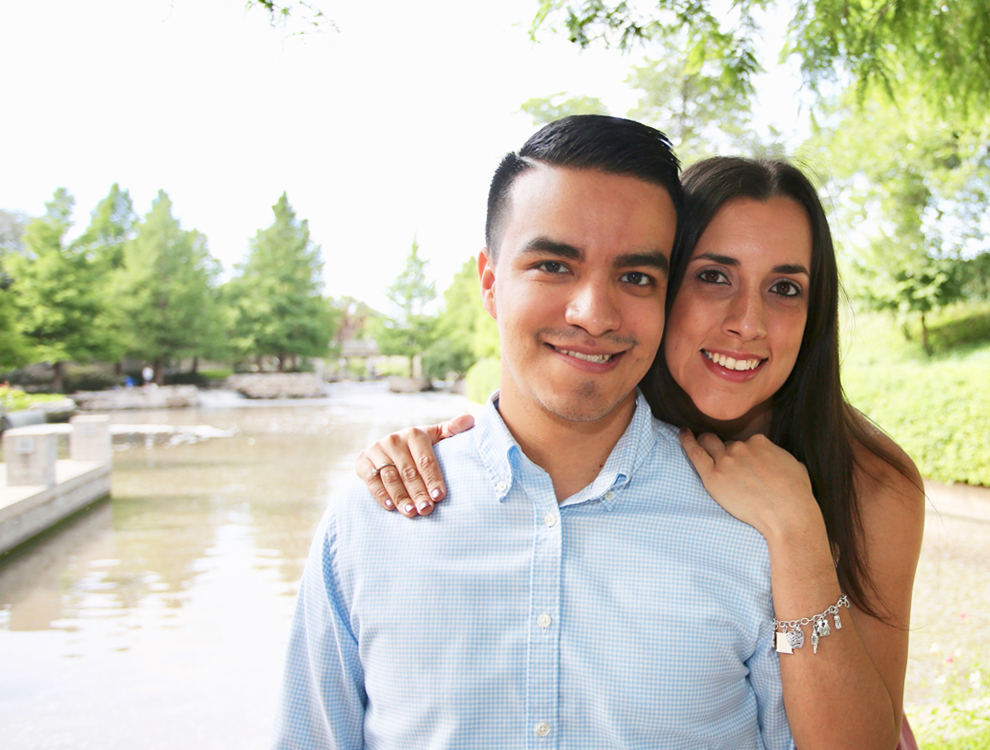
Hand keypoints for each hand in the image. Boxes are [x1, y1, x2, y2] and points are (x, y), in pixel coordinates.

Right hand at [356, 414, 474, 516]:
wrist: (388, 448)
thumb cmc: (419, 447)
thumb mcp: (435, 437)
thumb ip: (452, 430)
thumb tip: (471, 420)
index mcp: (415, 434)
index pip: (425, 460)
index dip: (433, 478)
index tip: (439, 496)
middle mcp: (394, 439)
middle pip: (408, 471)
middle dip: (418, 492)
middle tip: (427, 509)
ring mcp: (377, 450)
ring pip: (391, 478)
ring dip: (401, 497)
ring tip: (411, 512)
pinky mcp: (362, 461)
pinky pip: (371, 480)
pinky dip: (380, 494)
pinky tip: (390, 507)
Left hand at [678, 429, 816, 536]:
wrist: (788, 514)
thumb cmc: (796, 495)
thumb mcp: (794, 465)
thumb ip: (779, 456)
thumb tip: (776, 458)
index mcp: (760, 442)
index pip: (746, 443)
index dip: (744, 454)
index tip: (745, 464)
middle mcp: (741, 447)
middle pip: (726, 443)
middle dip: (724, 448)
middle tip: (723, 458)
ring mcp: (726, 460)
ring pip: (709, 443)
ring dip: (705, 442)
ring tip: (698, 442)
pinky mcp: (713, 475)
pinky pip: (694, 453)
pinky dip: (686, 441)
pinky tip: (682, 433)